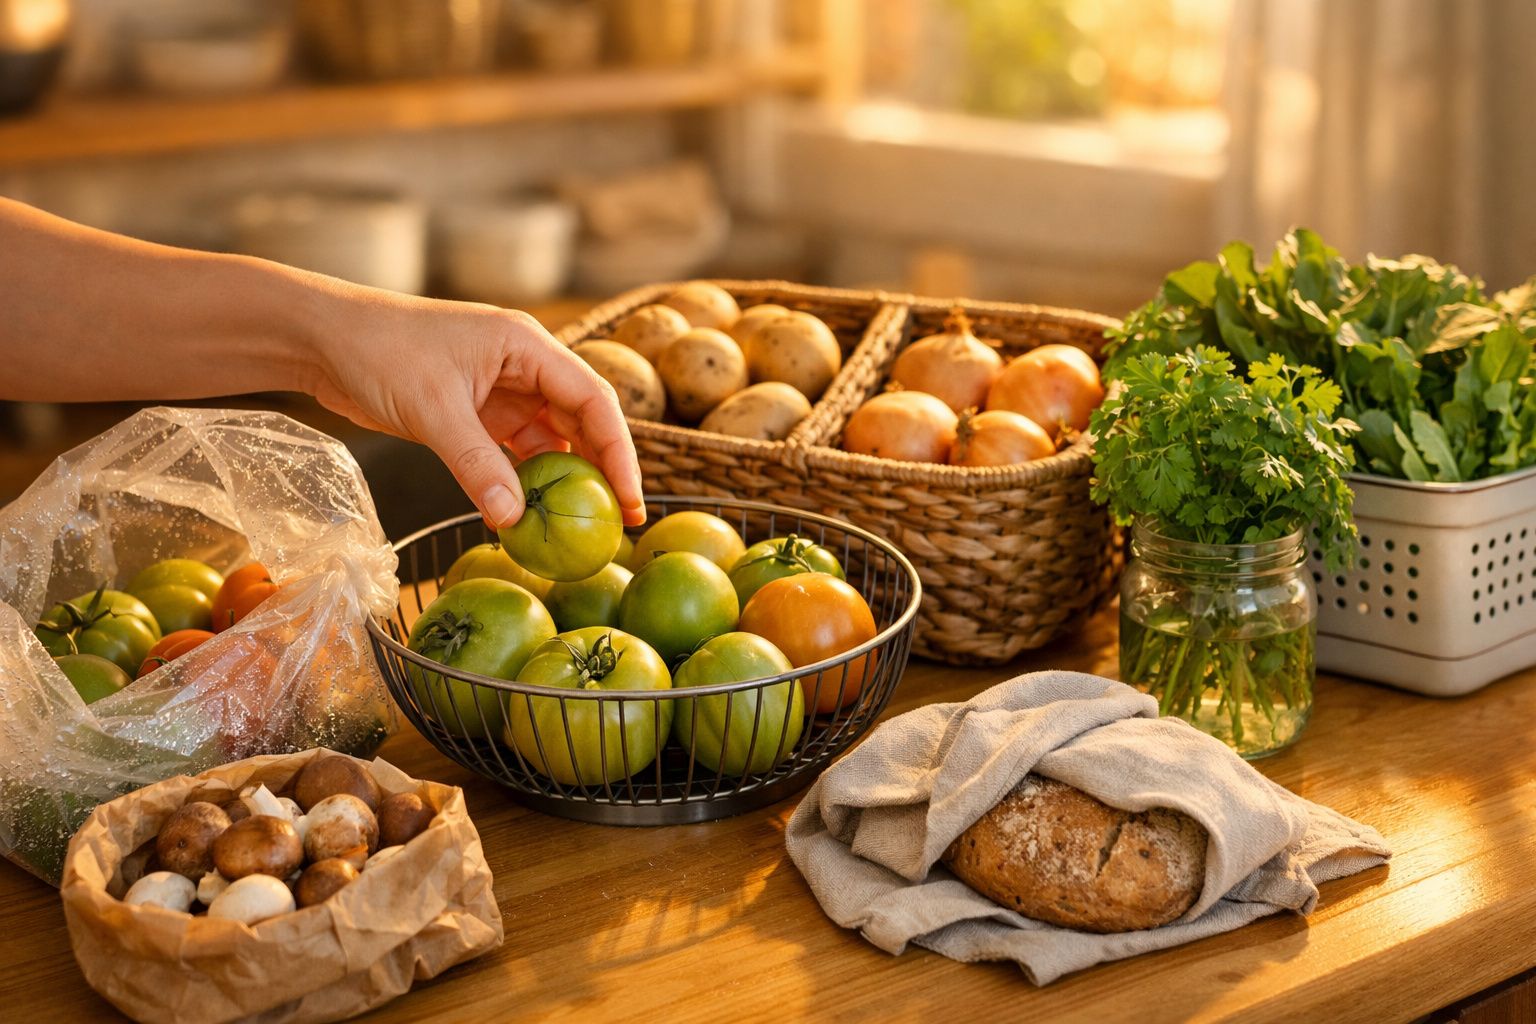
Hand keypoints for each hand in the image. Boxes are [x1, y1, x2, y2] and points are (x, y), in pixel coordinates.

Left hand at [307, 288, 644, 529]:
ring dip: (564, 478)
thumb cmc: (378, 350)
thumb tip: (513, 520)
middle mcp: (523, 364)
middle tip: (619, 522)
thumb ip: (476, 464)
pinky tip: (530, 512)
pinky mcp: (475, 411)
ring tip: (580, 524)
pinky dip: (525, 480)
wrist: (320, 338)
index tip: (630, 498)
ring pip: (551, 438)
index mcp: (526, 345)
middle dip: (602, 469)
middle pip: (582, 419)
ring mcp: (500, 389)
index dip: (619, 450)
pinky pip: (515, 450)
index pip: (593, 399)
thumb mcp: (433, 409)